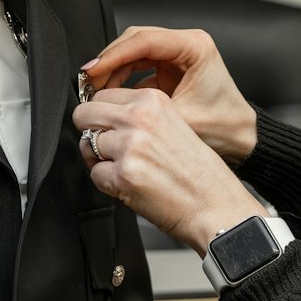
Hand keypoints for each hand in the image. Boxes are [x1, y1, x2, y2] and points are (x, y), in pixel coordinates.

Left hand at [75, 88, 263, 252]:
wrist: (215, 205)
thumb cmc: (200, 172)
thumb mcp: (175, 125)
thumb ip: (141, 116)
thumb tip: (104, 117)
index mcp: (153, 101)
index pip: (103, 95)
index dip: (101, 114)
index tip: (107, 125)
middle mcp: (139, 119)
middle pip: (84, 114)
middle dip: (89, 130)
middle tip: (106, 146)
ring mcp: (129, 146)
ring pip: (87, 145)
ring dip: (99, 159)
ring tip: (126, 168)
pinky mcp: (123, 175)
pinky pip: (95, 175)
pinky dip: (107, 183)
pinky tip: (130, 185)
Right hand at [83, 28, 257, 162]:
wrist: (243, 139)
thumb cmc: (223, 129)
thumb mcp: (182, 120)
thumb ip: (145, 110)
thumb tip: (107, 107)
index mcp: (194, 47)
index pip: (143, 40)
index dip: (113, 55)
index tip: (92, 71)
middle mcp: (186, 44)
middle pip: (135, 41)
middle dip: (109, 60)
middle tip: (88, 82)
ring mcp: (177, 55)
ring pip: (134, 52)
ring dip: (113, 69)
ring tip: (95, 91)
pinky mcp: (170, 68)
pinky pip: (138, 65)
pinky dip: (122, 78)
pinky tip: (111, 95)